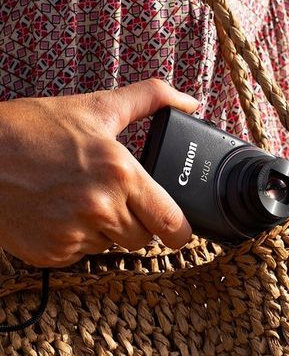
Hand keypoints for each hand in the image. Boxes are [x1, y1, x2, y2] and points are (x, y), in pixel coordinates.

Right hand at [0, 79, 198, 266]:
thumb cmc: (32, 130)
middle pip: (143, 238)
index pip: (171, 223)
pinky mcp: (51, 253)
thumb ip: (149, 99)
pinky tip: (59, 214)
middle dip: (136, 222)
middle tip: (114, 199)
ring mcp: (74, 234)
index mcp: (120, 174)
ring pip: (112, 246)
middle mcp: (101, 208)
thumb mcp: (95, 107)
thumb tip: (190, 100)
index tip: (180, 231)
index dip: (180, 231)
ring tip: (79, 200)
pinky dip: (75, 240)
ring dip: (105, 231)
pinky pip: (81, 255)